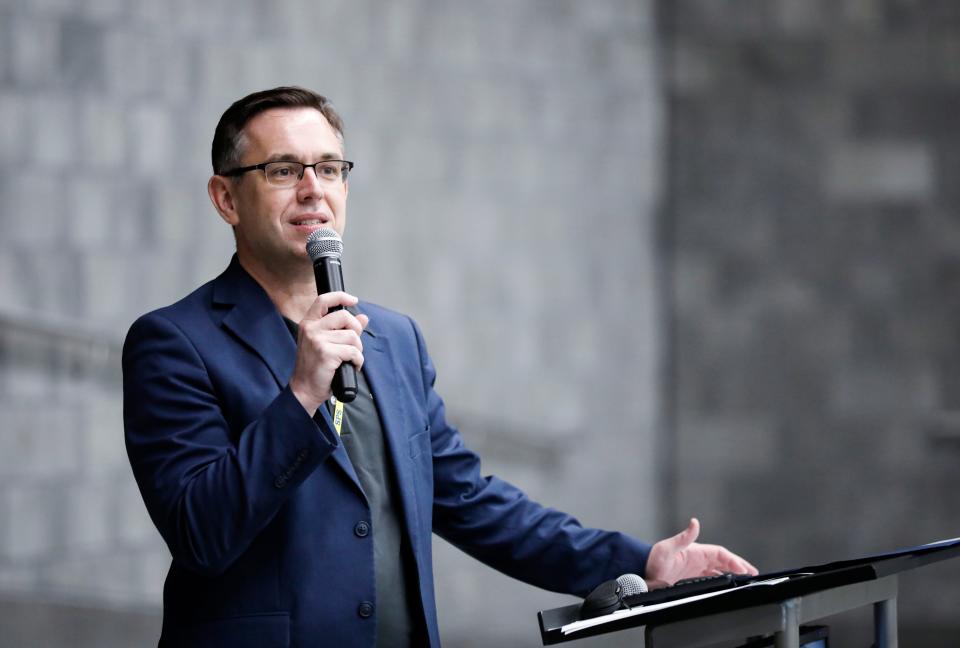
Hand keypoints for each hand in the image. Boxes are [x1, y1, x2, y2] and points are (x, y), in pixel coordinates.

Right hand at [289, 291, 368, 413]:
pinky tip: (351, 367)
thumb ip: (343, 329)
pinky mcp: (326, 353)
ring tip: (350, 359)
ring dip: (358, 350)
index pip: (323, 300)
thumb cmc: (315, 368)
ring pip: (352, 336)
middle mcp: (311, 329)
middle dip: (356, 330)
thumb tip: (363, 318)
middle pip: (344, 316)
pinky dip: (358, 361)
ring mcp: (318, 340)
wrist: (305, 389)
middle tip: (354, 345)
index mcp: (309, 324)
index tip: (353, 300)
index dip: (340, 296)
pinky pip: (354, 351)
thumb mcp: (325, 344)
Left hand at [644, 518, 757, 585]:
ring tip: (746, 579)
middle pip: (724, 561)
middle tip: (753, 574)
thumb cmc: (654, 559)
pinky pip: (711, 577)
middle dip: (739, 566)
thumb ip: (683, 536)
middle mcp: (698, 558)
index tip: (744, 569)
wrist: (641, 571)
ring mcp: (695, 568)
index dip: (734, 561)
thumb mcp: (669, 547)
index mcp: (696, 551)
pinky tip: (728, 584)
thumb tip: (694, 522)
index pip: (721, 554)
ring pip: (719, 569)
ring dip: (732, 573)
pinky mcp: (691, 577)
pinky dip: (722, 579)